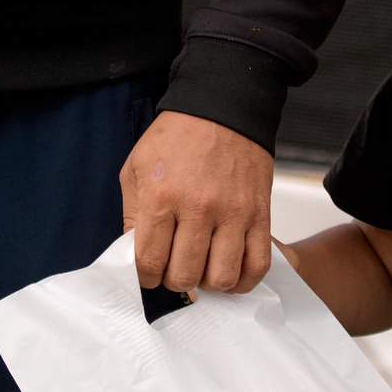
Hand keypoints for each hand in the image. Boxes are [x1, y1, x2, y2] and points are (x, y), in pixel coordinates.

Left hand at [120, 111, 272, 293]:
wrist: (222, 108)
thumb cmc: (177, 138)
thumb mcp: (136, 168)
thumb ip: (132, 215)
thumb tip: (135, 257)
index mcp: (162, 196)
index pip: (149, 262)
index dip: (145, 276)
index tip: (149, 271)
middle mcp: (198, 208)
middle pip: (184, 276)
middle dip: (173, 280)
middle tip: (174, 267)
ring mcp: (233, 213)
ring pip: (222, 279)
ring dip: (208, 283)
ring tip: (201, 267)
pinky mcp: (259, 215)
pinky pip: (257, 266)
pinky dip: (243, 281)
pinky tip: (229, 272)